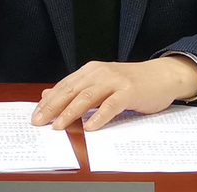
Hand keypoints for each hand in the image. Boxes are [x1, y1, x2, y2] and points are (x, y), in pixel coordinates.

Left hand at [31, 56, 196, 131]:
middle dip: (54, 107)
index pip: (65, 85)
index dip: (49, 100)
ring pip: (88, 96)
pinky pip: (112, 104)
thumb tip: (48, 94)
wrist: (161, 75)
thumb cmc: (130, 82)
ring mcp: (115, 81)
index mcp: (91, 70)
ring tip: (59, 125)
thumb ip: (76, 89)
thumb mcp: (101, 82)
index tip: (35, 115)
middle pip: (72, 90)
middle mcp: (101, 72)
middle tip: (40, 122)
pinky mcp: (130, 91)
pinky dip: (99, 116)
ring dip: (71, 112)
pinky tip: (90, 126)